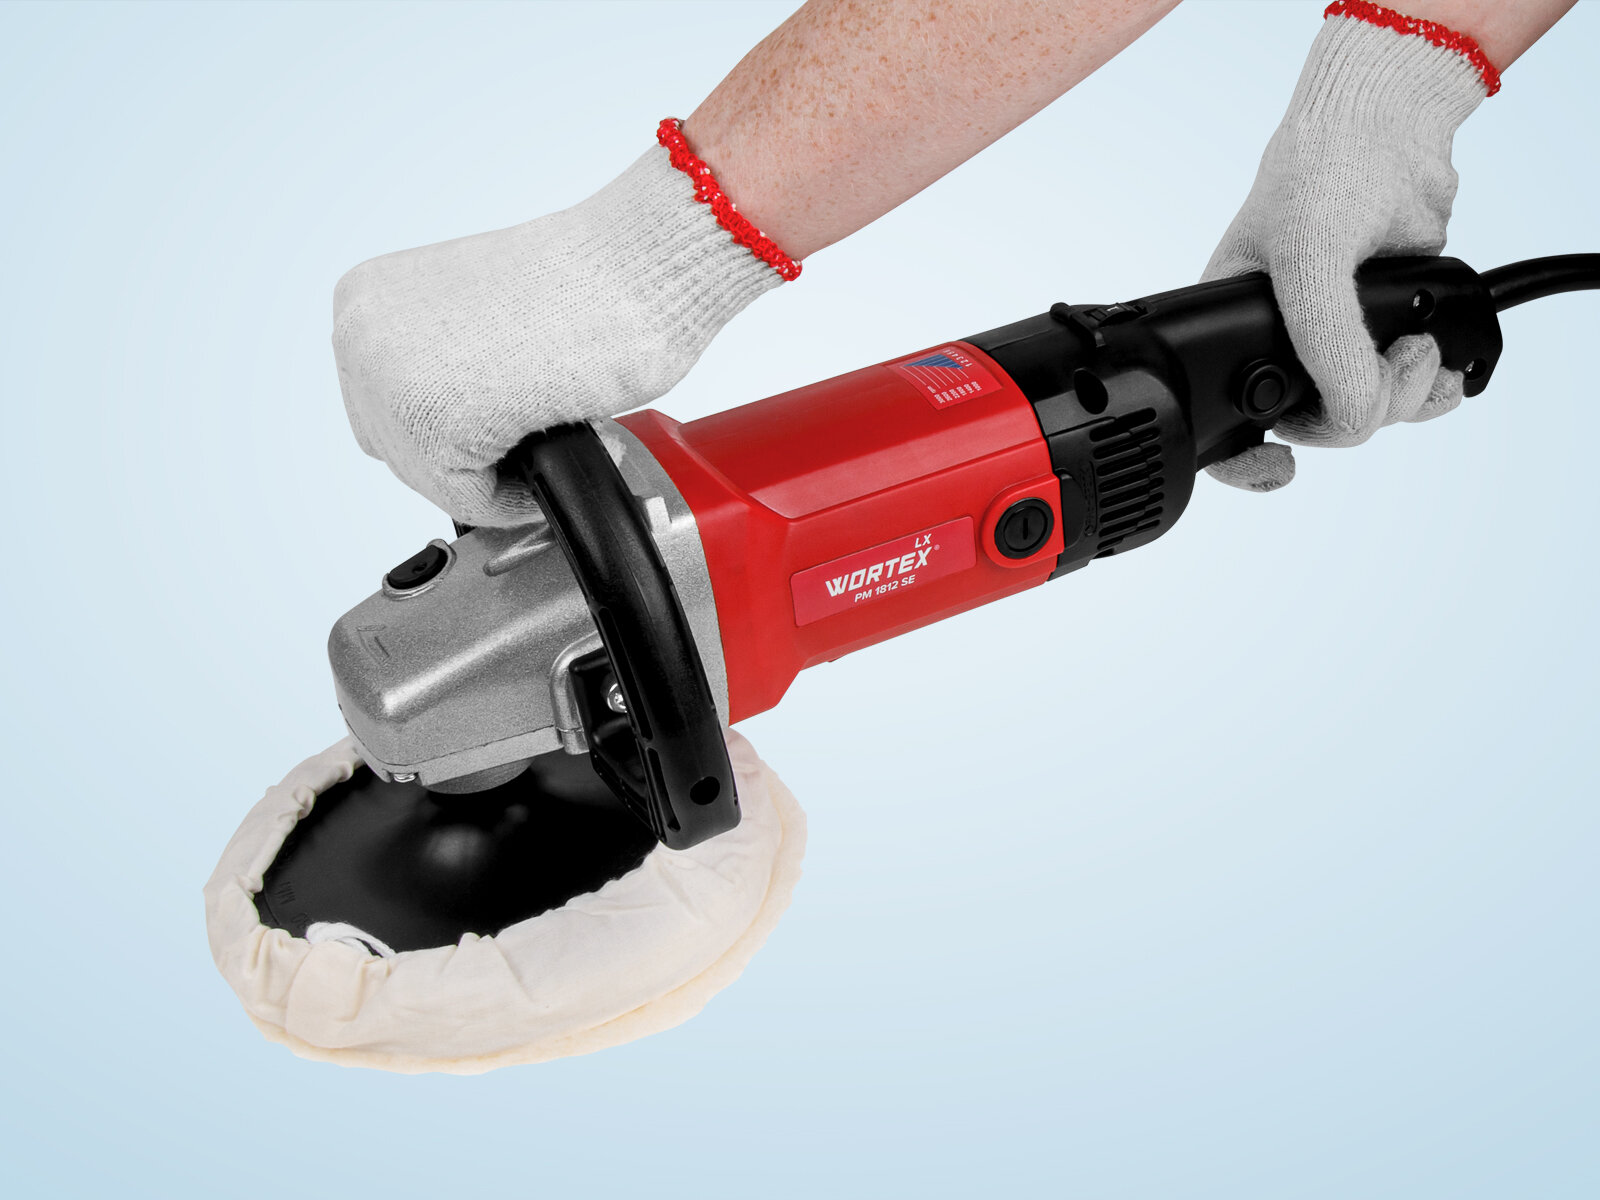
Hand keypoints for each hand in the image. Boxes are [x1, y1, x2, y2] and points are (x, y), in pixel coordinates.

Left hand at [332, 131, 790, 524]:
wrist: (636, 264)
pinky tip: (554, 446)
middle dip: (469, 456)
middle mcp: (361, 333)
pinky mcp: (433, 419)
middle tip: (530, 438)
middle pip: (397, 450)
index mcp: (366, 298)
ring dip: (496, 474)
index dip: (448, 433)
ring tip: (547, 435)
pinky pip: (469, 498)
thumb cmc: (588, 283)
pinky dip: (517, 494)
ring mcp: (388, 377)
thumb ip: (443, 368)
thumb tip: (453, 433)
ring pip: (431, 478)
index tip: (497, 430)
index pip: (381, 409)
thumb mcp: (479, 321)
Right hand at [1203, 3, 1495, 491]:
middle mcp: (1284, 346)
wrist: (1393, 132)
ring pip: (1369, 415)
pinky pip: (1409, 394)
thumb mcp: (1307, 262)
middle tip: (1387, 362)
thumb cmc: (1320, 175)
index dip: (1246, 463)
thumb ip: (1326, 343)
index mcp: (1231, 332)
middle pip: (1318, 425)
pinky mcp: (1387, 333)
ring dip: (1405, 395)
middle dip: (1362, 408)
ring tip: (1416, 347)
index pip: (1225, 424)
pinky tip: (1435, 359)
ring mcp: (1337, 343)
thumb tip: (1353, 411)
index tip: (1280, 469)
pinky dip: (1432, 387)